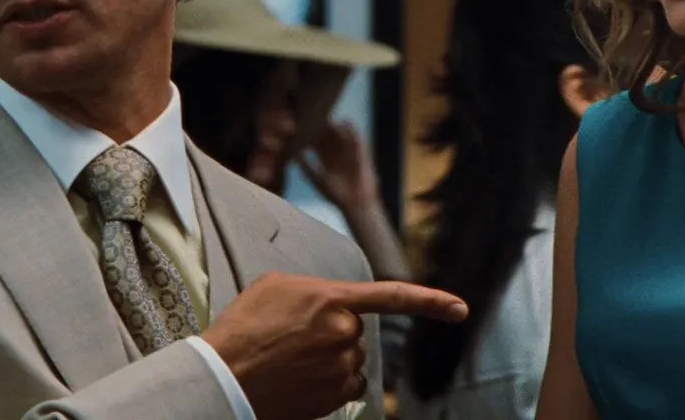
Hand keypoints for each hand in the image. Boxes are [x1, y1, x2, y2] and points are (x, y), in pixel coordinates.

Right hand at [199, 273, 466, 419]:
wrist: (224, 376)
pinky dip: (329, 384)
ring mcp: (342, 369)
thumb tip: (329, 304)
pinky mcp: (336, 398)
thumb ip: (314, 289)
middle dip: (333, 335)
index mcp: (332, 300)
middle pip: (355, 333)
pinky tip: (298, 379)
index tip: (460, 309)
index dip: (430, 301)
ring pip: (351, 361)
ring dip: (330, 360)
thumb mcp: (274, 286)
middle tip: (293, 340)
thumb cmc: (243, 328)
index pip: (392, 296)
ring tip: (290, 361)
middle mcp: (344, 334)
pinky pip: (347, 386)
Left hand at [302, 122, 378, 212]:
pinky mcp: (360, 152)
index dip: (308, 133)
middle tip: (313, 114)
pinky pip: (356, 138)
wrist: (355, 203)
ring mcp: (347, 152)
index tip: (300, 123)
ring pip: (341, 134)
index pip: (315, 142)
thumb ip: (307, 167)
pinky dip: (352, 130)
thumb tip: (295, 155)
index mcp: (324, 159)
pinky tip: (346, 123)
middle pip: (327, 134)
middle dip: (321, 125)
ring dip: (335, 125)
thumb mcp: (318, 179)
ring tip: (328, 117)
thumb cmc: (335, 194)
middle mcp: (335, 153)